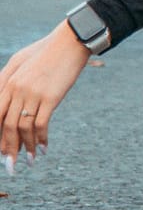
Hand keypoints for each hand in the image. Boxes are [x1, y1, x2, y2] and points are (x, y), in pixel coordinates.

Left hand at [0, 20, 91, 173]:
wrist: (69, 41)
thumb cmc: (46, 51)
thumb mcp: (20, 61)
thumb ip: (8, 80)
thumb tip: (5, 103)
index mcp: (8, 81)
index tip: (1, 152)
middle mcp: (16, 88)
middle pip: (7, 126)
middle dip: (8, 150)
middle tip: (11, 167)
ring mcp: (32, 93)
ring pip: (23, 128)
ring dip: (26, 148)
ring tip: (31, 161)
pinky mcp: (50, 97)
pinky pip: (41, 124)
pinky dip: (41, 139)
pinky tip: (44, 148)